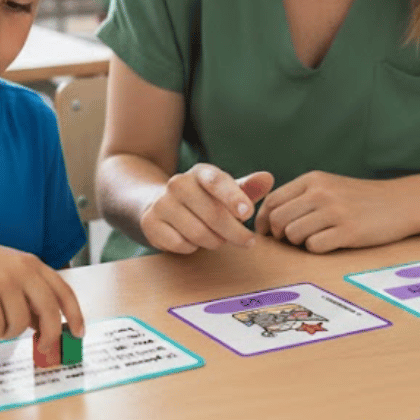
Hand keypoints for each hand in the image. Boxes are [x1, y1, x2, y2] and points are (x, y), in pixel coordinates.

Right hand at [0, 232, 83, 351]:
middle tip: (45, 348)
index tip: (79, 333)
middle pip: (49, 311)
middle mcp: (22, 271)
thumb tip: (45, 325)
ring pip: (20, 324)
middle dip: (51, 335)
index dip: (76, 314)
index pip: (64, 291)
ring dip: (10, 333)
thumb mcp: (10, 270)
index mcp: (32, 264)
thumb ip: (29, 292)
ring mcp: (3, 282)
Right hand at [140, 164, 273, 253]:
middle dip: (234, 232)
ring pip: (198, 233)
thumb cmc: (203, 199)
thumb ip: (248, 187)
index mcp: (200, 172)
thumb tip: (268, 178)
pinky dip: (193, 247)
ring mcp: (162, 203)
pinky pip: (181, 244)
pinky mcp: (151, 224)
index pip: (217, 181)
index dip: (233, 197)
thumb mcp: (225, 191)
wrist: (159, 203)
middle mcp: (178, 184)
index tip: (247, 213)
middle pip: (212, 214)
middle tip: (248, 241)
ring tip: (218, 238)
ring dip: (215, 241)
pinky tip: (194, 240)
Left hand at [255, 171, 413, 252]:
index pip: (272, 201)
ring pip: (293, 234)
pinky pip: (314, 247)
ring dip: (299, 242)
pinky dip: (317, 249)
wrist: (401, 202)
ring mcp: (334, 211)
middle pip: (278, 220)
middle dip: (280, 235)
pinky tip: (330, 243)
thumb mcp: (329, 185)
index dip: (263, 220)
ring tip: (316, 238)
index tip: (266, 232)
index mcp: (313, 180)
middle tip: (293, 239)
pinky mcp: (348, 232)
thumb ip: (301, 196)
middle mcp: (320, 193)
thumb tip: (268, 217)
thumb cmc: (361, 198)